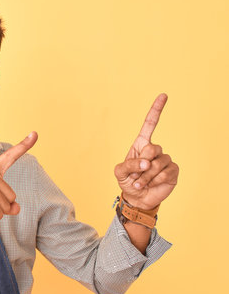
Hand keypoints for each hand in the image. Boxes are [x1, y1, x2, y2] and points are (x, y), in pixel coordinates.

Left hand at [114, 94, 178, 209]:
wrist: (137, 198)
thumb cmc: (127, 181)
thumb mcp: (120, 172)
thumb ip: (129, 165)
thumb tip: (146, 162)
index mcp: (141, 145)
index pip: (150, 124)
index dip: (156, 110)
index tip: (164, 95)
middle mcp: (154, 150)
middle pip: (152, 148)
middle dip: (141, 164)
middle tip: (135, 176)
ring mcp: (164, 160)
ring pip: (158, 163)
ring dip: (146, 176)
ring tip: (140, 183)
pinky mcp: (172, 171)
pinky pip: (165, 173)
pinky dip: (155, 181)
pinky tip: (151, 185)